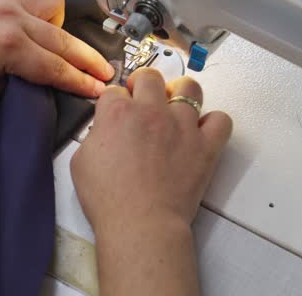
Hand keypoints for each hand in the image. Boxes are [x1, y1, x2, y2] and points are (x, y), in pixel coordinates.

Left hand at [0, 0, 114, 98]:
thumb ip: (19, 82)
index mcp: (8, 47)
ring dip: (60, 23)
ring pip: (55, 3)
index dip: (81, 82)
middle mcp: (12, 17)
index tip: (99, 90)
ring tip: (51, 38)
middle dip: (87, 61)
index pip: (55, 69)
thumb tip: (43, 77)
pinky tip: (35, 9)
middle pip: (63, 41)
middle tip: (104, 72)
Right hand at [71, 68, 231, 234]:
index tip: (115, 114)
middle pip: (150, 77)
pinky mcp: (205, 145)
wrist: (141, 224)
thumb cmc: (108, 199)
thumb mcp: (81, 162)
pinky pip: (220, 120)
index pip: (114, 91)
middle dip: (143, 84)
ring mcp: (182, 126)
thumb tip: (105, 130)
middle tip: (142, 101)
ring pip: (189, 88)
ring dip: (180, 93)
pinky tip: (201, 132)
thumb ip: (95, 136)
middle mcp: (151, 111)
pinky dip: (212, 123)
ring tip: (174, 108)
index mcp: (118, 113)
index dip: (113, 102)